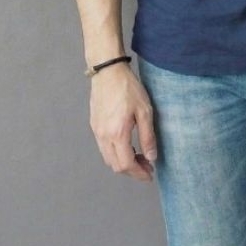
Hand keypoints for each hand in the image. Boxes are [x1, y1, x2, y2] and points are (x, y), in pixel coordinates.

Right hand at [89, 63, 157, 182]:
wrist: (108, 71)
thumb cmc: (128, 88)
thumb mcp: (145, 111)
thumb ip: (148, 136)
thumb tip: (151, 157)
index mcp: (117, 134)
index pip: (126, 164)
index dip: (139, 173)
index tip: (150, 174)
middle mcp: (103, 136)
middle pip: (116, 166)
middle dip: (132, 170)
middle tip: (147, 165)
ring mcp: (96, 131)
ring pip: (108, 158)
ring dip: (123, 162)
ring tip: (138, 156)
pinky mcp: (94, 125)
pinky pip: (103, 148)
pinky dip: (115, 153)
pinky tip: (127, 145)